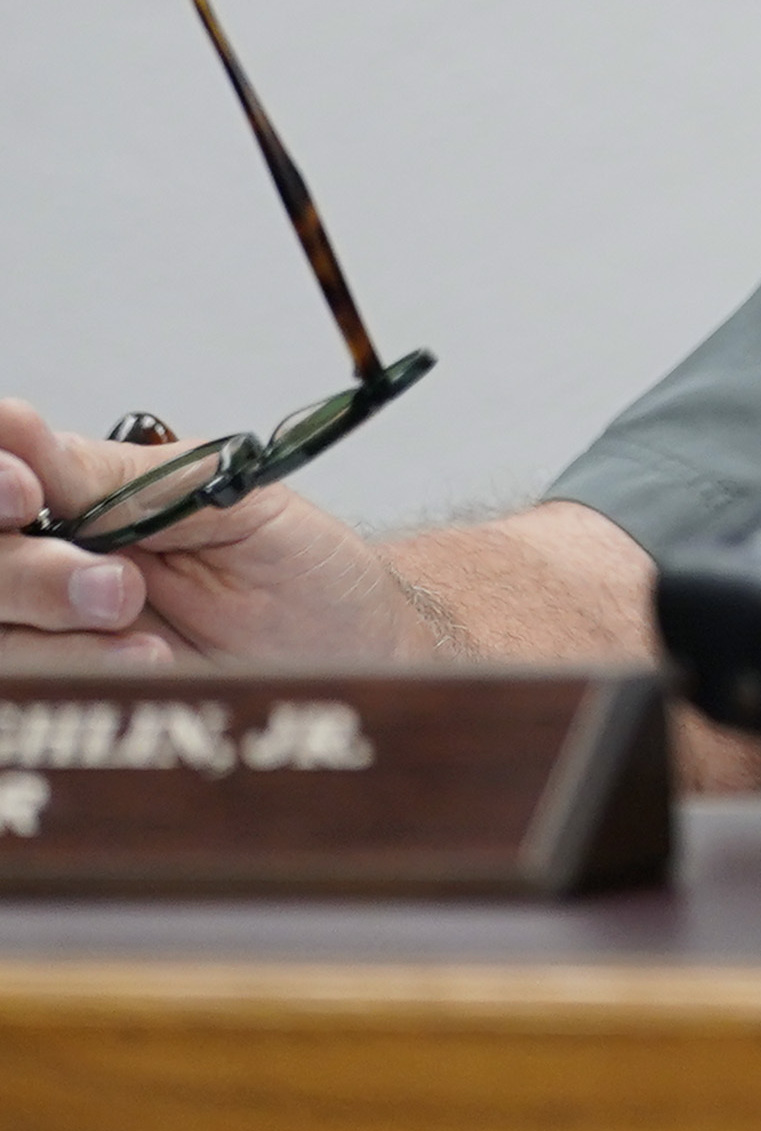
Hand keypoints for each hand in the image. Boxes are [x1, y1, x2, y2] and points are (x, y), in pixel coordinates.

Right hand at [0, 402, 438, 668]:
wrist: (355, 659)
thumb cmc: (307, 574)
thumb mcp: (237, 500)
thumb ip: (133, 480)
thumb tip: (31, 439)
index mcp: (89, 493)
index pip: (6, 469)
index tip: (27, 489)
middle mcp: (56, 557)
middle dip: (29, 569)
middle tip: (115, 585)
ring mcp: (55, 629)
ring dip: (58, 626)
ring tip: (142, 623)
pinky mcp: (69, 691)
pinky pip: (23, 688)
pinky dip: (76, 671)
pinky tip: (146, 664)